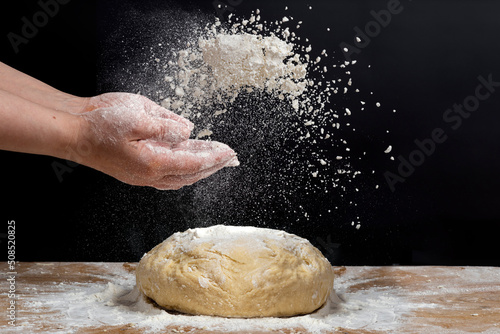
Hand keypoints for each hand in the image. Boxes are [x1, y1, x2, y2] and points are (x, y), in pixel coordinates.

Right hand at [73, 93, 238, 189]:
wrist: (71, 132)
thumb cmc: (99, 122)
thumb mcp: (137, 116)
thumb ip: (166, 126)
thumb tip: (187, 131)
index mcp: (153, 162)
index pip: (194, 163)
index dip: (214, 158)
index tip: (230, 153)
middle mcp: (149, 175)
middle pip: (190, 175)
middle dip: (212, 166)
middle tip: (229, 158)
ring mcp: (141, 176)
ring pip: (179, 177)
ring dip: (198, 169)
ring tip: (214, 158)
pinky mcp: (134, 171)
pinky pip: (166, 175)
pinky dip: (182, 168)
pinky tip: (186, 158)